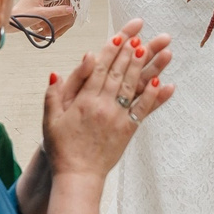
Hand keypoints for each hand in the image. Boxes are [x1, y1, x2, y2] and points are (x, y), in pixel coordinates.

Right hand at [43, 19, 175, 177]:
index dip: (110, 51)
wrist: (78, 176)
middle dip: (130, 53)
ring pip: (132, 87)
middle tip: (140, 37)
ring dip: (144, 67)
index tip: (120, 37)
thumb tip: (58, 72)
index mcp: (83, 101)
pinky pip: (143, 110)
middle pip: (118, 73)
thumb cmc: (62, 148)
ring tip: (153, 50)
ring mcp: (117, 118)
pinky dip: (154, 96)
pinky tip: (163, 83)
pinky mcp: (128, 130)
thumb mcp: (50, 119)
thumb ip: (54, 94)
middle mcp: (102, 106)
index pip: (99, 69)